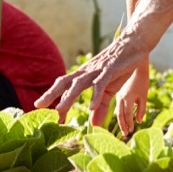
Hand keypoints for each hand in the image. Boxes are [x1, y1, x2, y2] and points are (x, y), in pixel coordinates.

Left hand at [35, 31, 150, 123]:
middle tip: (38, 105)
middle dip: (51, 93)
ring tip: (60, 110)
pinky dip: (95, 95)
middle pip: (64, 82)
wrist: (134, 45)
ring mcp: (97, 70)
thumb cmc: (119, 67)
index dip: (53, 97)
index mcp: (84, 76)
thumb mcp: (109, 91)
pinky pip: (100, 83)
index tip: (42, 111)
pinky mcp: (110, 69)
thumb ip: (100, 107)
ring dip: (69, 97)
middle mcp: (86, 72)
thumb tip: (93, 125)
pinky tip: (91, 107)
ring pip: (79, 83)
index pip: (64, 87)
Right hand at [115, 68, 149, 135]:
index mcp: (127, 98)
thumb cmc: (142, 79)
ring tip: (124, 128)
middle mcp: (120, 97)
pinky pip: (118, 105)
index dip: (128, 124)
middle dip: (123, 125)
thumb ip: (141, 109)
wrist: (135, 63)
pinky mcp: (118, 92)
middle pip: (120, 115)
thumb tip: (139, 121)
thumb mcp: (144, 94)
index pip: (127, 115)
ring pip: (118, 111)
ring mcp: (118, 95)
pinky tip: (121, 117)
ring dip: (121, 120)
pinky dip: (120, 113)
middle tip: (126, 134)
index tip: (131, 131)